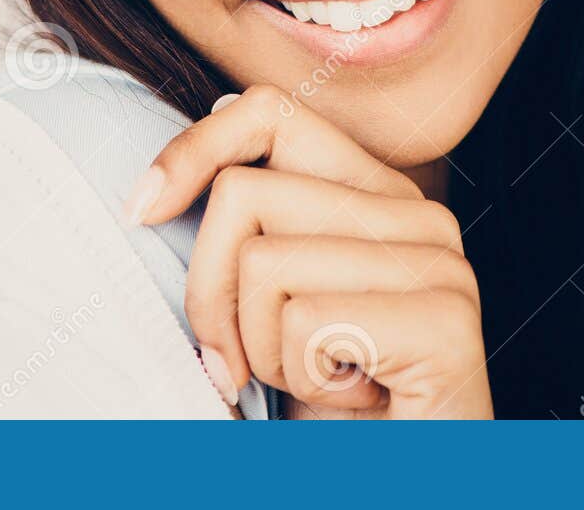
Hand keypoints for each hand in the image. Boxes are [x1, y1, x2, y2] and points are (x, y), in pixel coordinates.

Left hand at [124, 85, 493, 418]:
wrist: (404, 483)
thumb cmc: (328, 411)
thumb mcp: (267, 308)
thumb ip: (245, 234)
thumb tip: (154, 188)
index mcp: (376, 194)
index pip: (265, 111)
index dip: (191, 152)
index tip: (140, 210)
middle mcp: (418, 214)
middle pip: (244, 195)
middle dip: (212, 296)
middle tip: (244, 365)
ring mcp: (439, 263)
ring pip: (264, 263)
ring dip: (261, 349)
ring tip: (314, 381)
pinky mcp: (443, 320)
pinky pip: (305, 320)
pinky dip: (300, 377)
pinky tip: (350, 399)